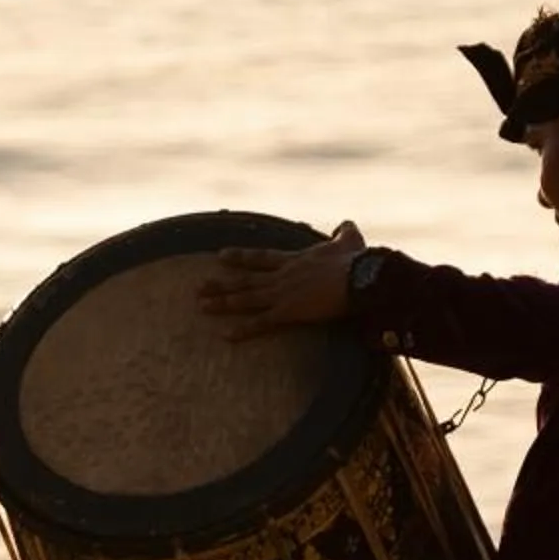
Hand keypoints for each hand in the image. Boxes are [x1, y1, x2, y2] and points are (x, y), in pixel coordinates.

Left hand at [197, 220, 364, 342]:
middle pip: (246, 279)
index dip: (241, 257)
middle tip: (199, 287)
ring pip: (246, 298)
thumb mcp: (350, 241)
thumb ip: (344, 231)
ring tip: (202, 305)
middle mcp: (283, 275)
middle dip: (222, 284)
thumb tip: (345, 224)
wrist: (358, 277)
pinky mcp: (289, 311)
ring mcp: (283, 293)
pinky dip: (244, 330)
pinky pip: (262, 323)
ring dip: (223, 302)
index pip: (261, 258)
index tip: (221, 256)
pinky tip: (226, 335)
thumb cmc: (356, 260)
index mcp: (294, 260)